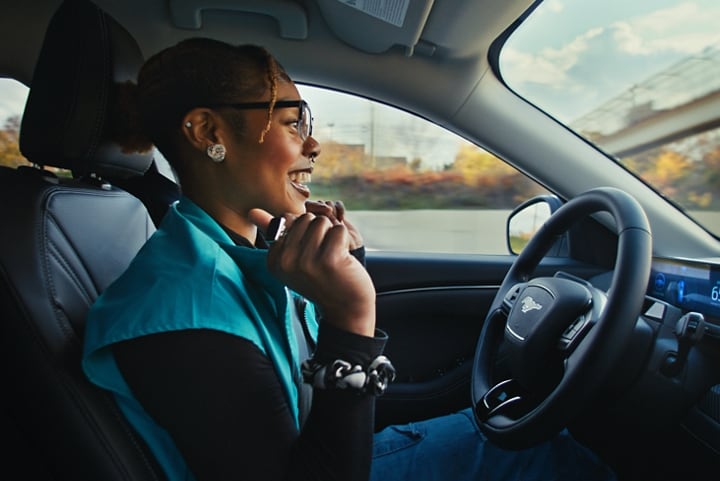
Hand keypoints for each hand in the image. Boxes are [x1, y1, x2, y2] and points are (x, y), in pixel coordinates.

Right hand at [248, 209, 374, 336]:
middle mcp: (286, 261)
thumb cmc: (322, 279)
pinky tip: (343, 259)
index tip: (309, 257)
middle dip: (318, 232)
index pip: (288, 221)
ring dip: (332, 236)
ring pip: (321, 222)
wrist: (345, 307)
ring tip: (333, 257)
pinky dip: (345, 240)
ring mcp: (306, 261)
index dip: (305, 233)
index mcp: (274, 260)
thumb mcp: (294, 260)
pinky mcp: (329, 259)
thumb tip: (252, 211)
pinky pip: (338, 230)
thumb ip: (276, 234)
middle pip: (306, 219)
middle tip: (323, 256)